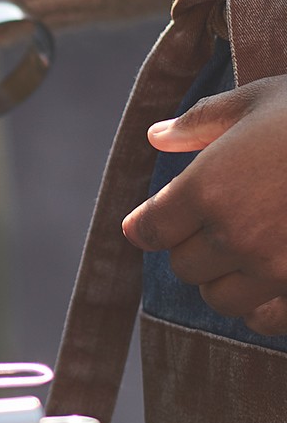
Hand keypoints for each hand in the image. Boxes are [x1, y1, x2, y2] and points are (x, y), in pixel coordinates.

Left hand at [123, 76, 286, 336]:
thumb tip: (157, 137)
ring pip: (221, 299)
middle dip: (192, 248)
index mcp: (208, 189)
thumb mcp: (258, 101)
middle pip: (184, 267)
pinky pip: (266, 321)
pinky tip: (273, 284)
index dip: (148, 225)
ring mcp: (277, 270)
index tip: (153, 223)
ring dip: (225, 280)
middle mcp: (236, 236)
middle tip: (214, 229)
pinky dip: (262, 308)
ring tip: (245, 256)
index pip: (150, 229)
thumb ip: (201, 122)